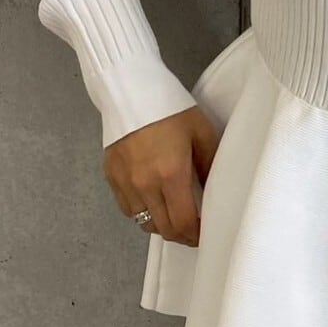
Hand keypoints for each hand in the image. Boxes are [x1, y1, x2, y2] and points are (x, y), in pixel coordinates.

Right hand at [103, 105, 220, 246]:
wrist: (130, 90)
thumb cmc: (171, 109)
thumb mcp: (201, 133)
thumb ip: (209, 166)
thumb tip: (216, 191)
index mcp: (171, 175)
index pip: (184, 223)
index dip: (197, 236)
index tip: (206, 234)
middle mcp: (145, 184)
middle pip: (164, 229)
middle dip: (182, 236)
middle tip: (194, 233)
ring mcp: (125, 182)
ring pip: (144, 222)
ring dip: (162, 225)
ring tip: (174, 217)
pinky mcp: (111, 177)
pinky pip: (128, 209)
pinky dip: (143, 213)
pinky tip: (154, 202)